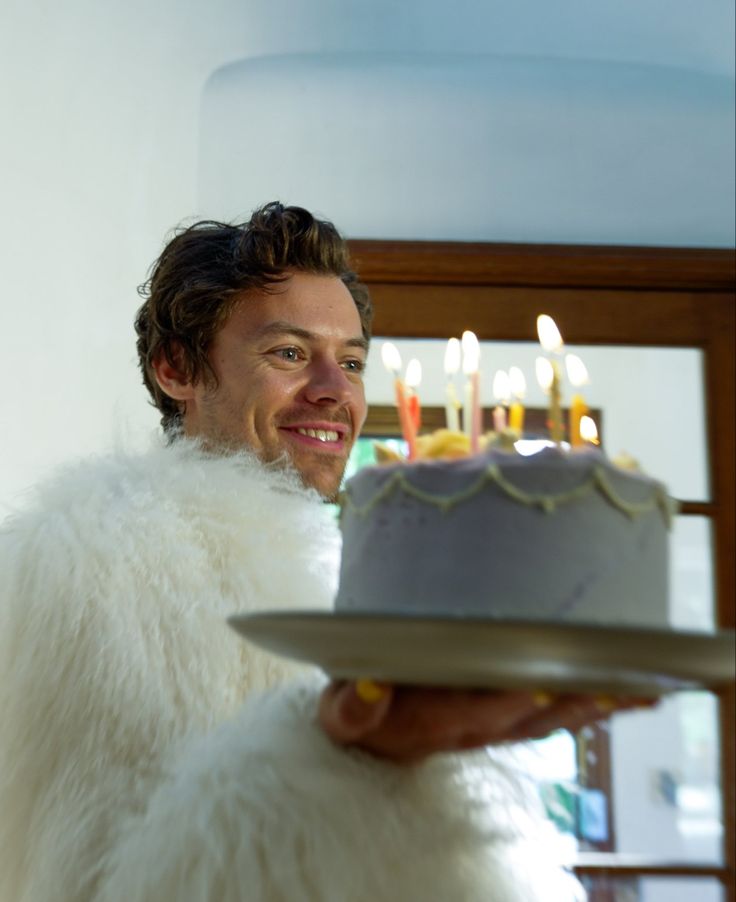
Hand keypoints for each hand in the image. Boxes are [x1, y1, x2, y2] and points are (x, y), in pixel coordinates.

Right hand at [318, 680, 656, 763]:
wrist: (375, 734)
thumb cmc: (361, 712)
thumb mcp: (341, 713)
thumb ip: (350, 707)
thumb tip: (370, 687)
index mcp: (431, 724)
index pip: (469, 715)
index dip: (500, 703)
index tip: (532, 687)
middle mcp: (474, 728)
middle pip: (526, 720)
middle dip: (566, 704)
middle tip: (607, 685)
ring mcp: (498, 725)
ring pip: (551, 720)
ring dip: (592, 706)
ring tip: (635, 688)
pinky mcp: (512, 717)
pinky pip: (559, 715)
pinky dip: (597, 705)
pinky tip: (635, 692)